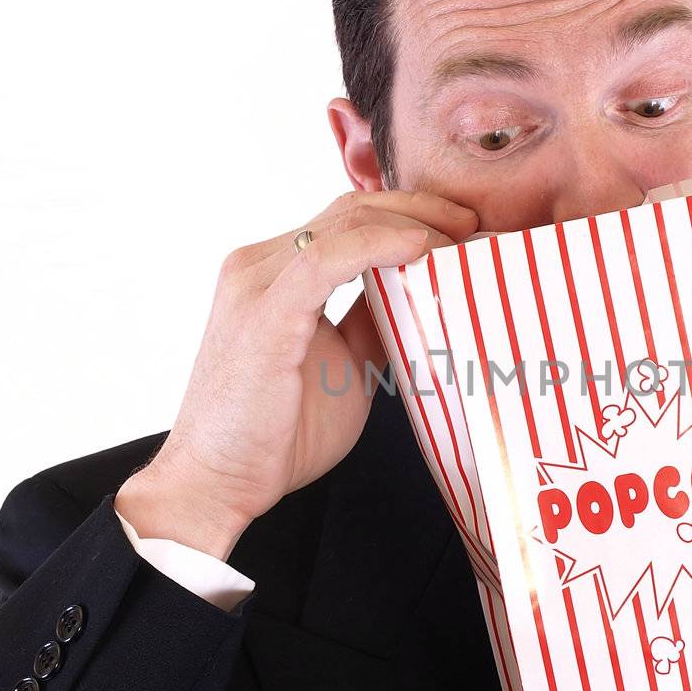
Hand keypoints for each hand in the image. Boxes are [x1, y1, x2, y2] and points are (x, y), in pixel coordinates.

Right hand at [115, 188, 478, 557]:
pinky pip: (329, 258)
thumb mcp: (346, 367)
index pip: (347, 220)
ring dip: (411, 221)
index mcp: (274, 275)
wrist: (218, 483)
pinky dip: (381, 245)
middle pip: (350, 209)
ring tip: (461, 237)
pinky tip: (421, 249)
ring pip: (344, 223)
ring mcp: (257, 283)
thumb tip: (424, 300)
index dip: (408, 214)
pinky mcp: (264, 311)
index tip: (463, 231)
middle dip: (419, 207)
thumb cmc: (277, 435)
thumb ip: (373, 326)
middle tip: (473, 224)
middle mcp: (259, 266)